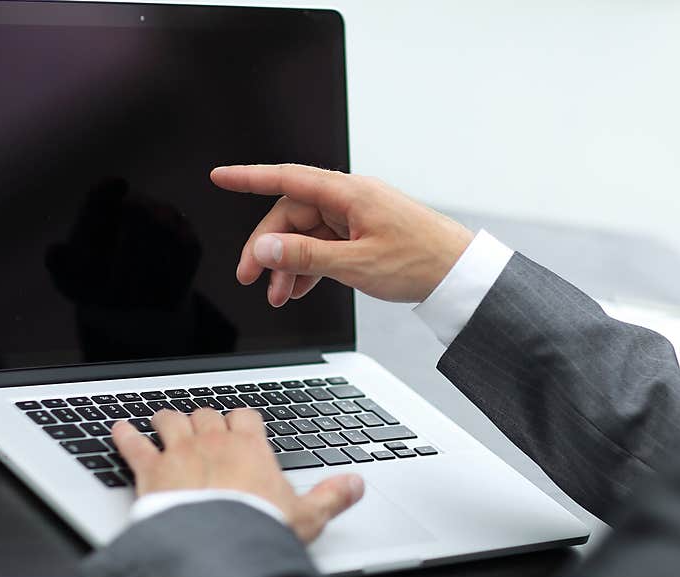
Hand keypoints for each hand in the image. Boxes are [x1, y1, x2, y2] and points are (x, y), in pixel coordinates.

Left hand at [112, 409, 364, 542]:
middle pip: (206, 414)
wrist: (218, 545)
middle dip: (205, 418)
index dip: (242, 418)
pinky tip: (118, 429)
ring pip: (170, 420)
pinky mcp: (150, 470)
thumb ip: (332, 495)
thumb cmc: (258, 529)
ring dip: (167, 419)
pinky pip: (133, 444)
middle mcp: (213, 441)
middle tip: (203, 426)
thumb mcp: (307, 516)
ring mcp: (179, 452)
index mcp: (250, 447)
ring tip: (163, 419)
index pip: (246, 415)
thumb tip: (356, 484)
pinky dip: (124, 435)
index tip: (242, 424)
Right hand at [211, 164, 473, 306]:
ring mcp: (357, 217)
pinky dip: (310, 266)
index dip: (250, 178)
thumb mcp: (355, 264)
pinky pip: (325, 246)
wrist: (459, 274)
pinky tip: (301, 289)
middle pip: (292, 216)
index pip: (287, 178)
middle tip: (252, 279)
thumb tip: (264, 247)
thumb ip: (305, 256)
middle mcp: (350, 200)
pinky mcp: (363, 234)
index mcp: (349, 194)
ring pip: (307, 235)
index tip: (220, 177)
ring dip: (289, 264)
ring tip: (280, 296)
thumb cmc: (419, 262)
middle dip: (269, 248)